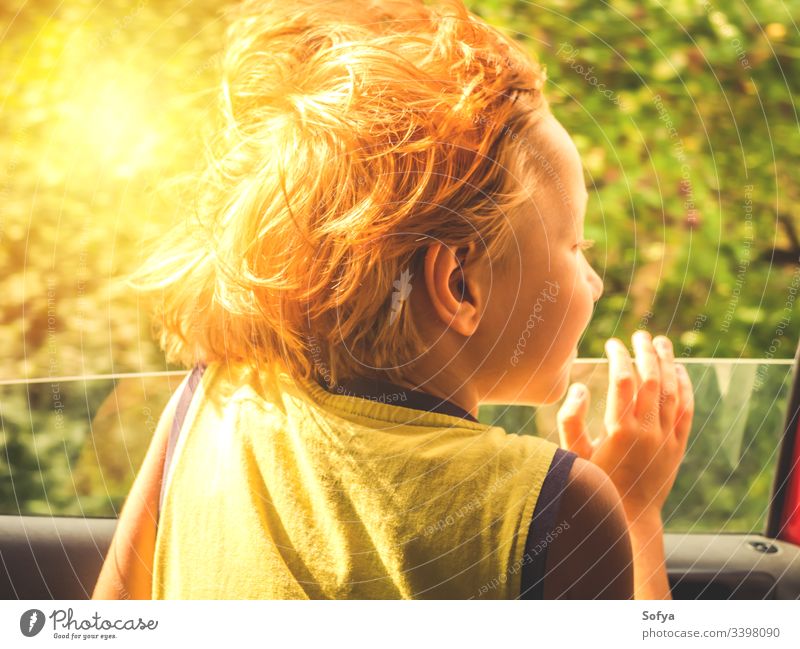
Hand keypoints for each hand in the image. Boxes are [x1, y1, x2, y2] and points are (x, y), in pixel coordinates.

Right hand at [556, 330, 694, 521]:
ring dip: (668, 363)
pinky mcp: (678, 445)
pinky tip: (680, 371)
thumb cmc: (596, 485)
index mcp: (620, 430)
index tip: (612, 343)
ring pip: (673, 390)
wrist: (630, 518)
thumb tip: (580, 387)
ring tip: (661, 343)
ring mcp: (666, 438)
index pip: (623, 380)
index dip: (619, 356)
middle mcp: (648, 431)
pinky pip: (687, 409)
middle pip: (652, 379)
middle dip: (646, 352)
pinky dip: (685, 386)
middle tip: (639, 334)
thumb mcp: (574, 455)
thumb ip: (571, 419)